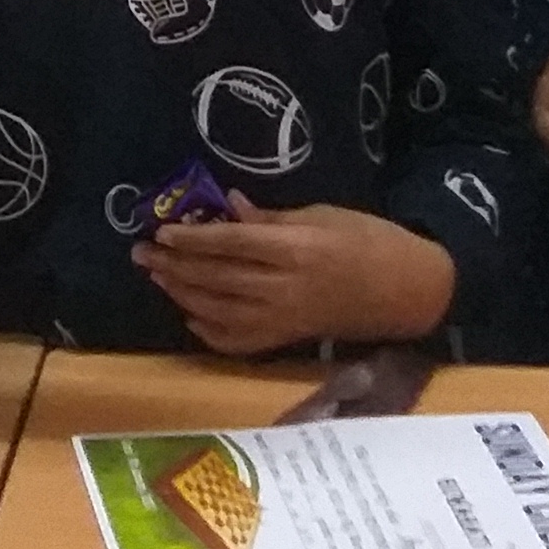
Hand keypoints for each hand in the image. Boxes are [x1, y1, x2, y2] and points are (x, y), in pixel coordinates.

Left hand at [137, 199, 457, 352]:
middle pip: (216, 277)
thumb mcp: (322, 214)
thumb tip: (226, 207)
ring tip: (157, 276)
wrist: (407, 290)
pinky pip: (239, 341)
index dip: (191, 238)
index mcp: (293, 249)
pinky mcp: (287, 339)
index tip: (160, 230)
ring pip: (219, 310)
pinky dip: (210, 330)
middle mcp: (281, 288)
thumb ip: (270, 217)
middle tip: (141, 252)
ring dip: (183, 293)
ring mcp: (283, 319)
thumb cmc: (368, 239)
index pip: (229, 244)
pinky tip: (190, 315)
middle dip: (174, 265)